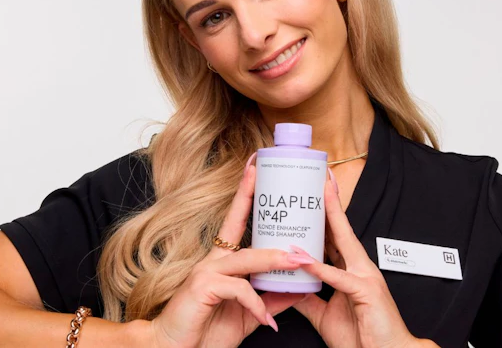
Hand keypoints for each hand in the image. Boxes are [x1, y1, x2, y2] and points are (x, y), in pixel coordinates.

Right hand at [148, 153, 307, 347]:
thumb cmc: (205, 332)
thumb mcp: (247, 315)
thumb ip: (269, 300)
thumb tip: (298, 289)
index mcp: (221, 262)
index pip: (235, 221)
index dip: (245, 195)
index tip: (255, 169)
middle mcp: (212, 261)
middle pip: (239, 227)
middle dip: (259, 206)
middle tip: (281, 191)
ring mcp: (205, 272)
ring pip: (247, 258)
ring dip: (275, 261)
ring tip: (300, 262)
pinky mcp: (201, 287)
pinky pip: (239, 289)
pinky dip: (257, 305)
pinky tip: (267, 320)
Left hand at [291, 168, 437, 347]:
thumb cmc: (362, 338)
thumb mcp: (324, 315)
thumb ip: (307, 299)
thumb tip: (287, 287)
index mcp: (352, 271)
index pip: (336, 237)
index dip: (326, 215)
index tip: (315, 194)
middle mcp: (361, 268)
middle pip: (342, 230)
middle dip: (331, 204)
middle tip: (320, 179)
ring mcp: (366, 277)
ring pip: (343, 244)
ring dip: (328, 221)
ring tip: (316, 199)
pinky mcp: (366, 292)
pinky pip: (338, 278)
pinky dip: (320, 268)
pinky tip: (304, 259)